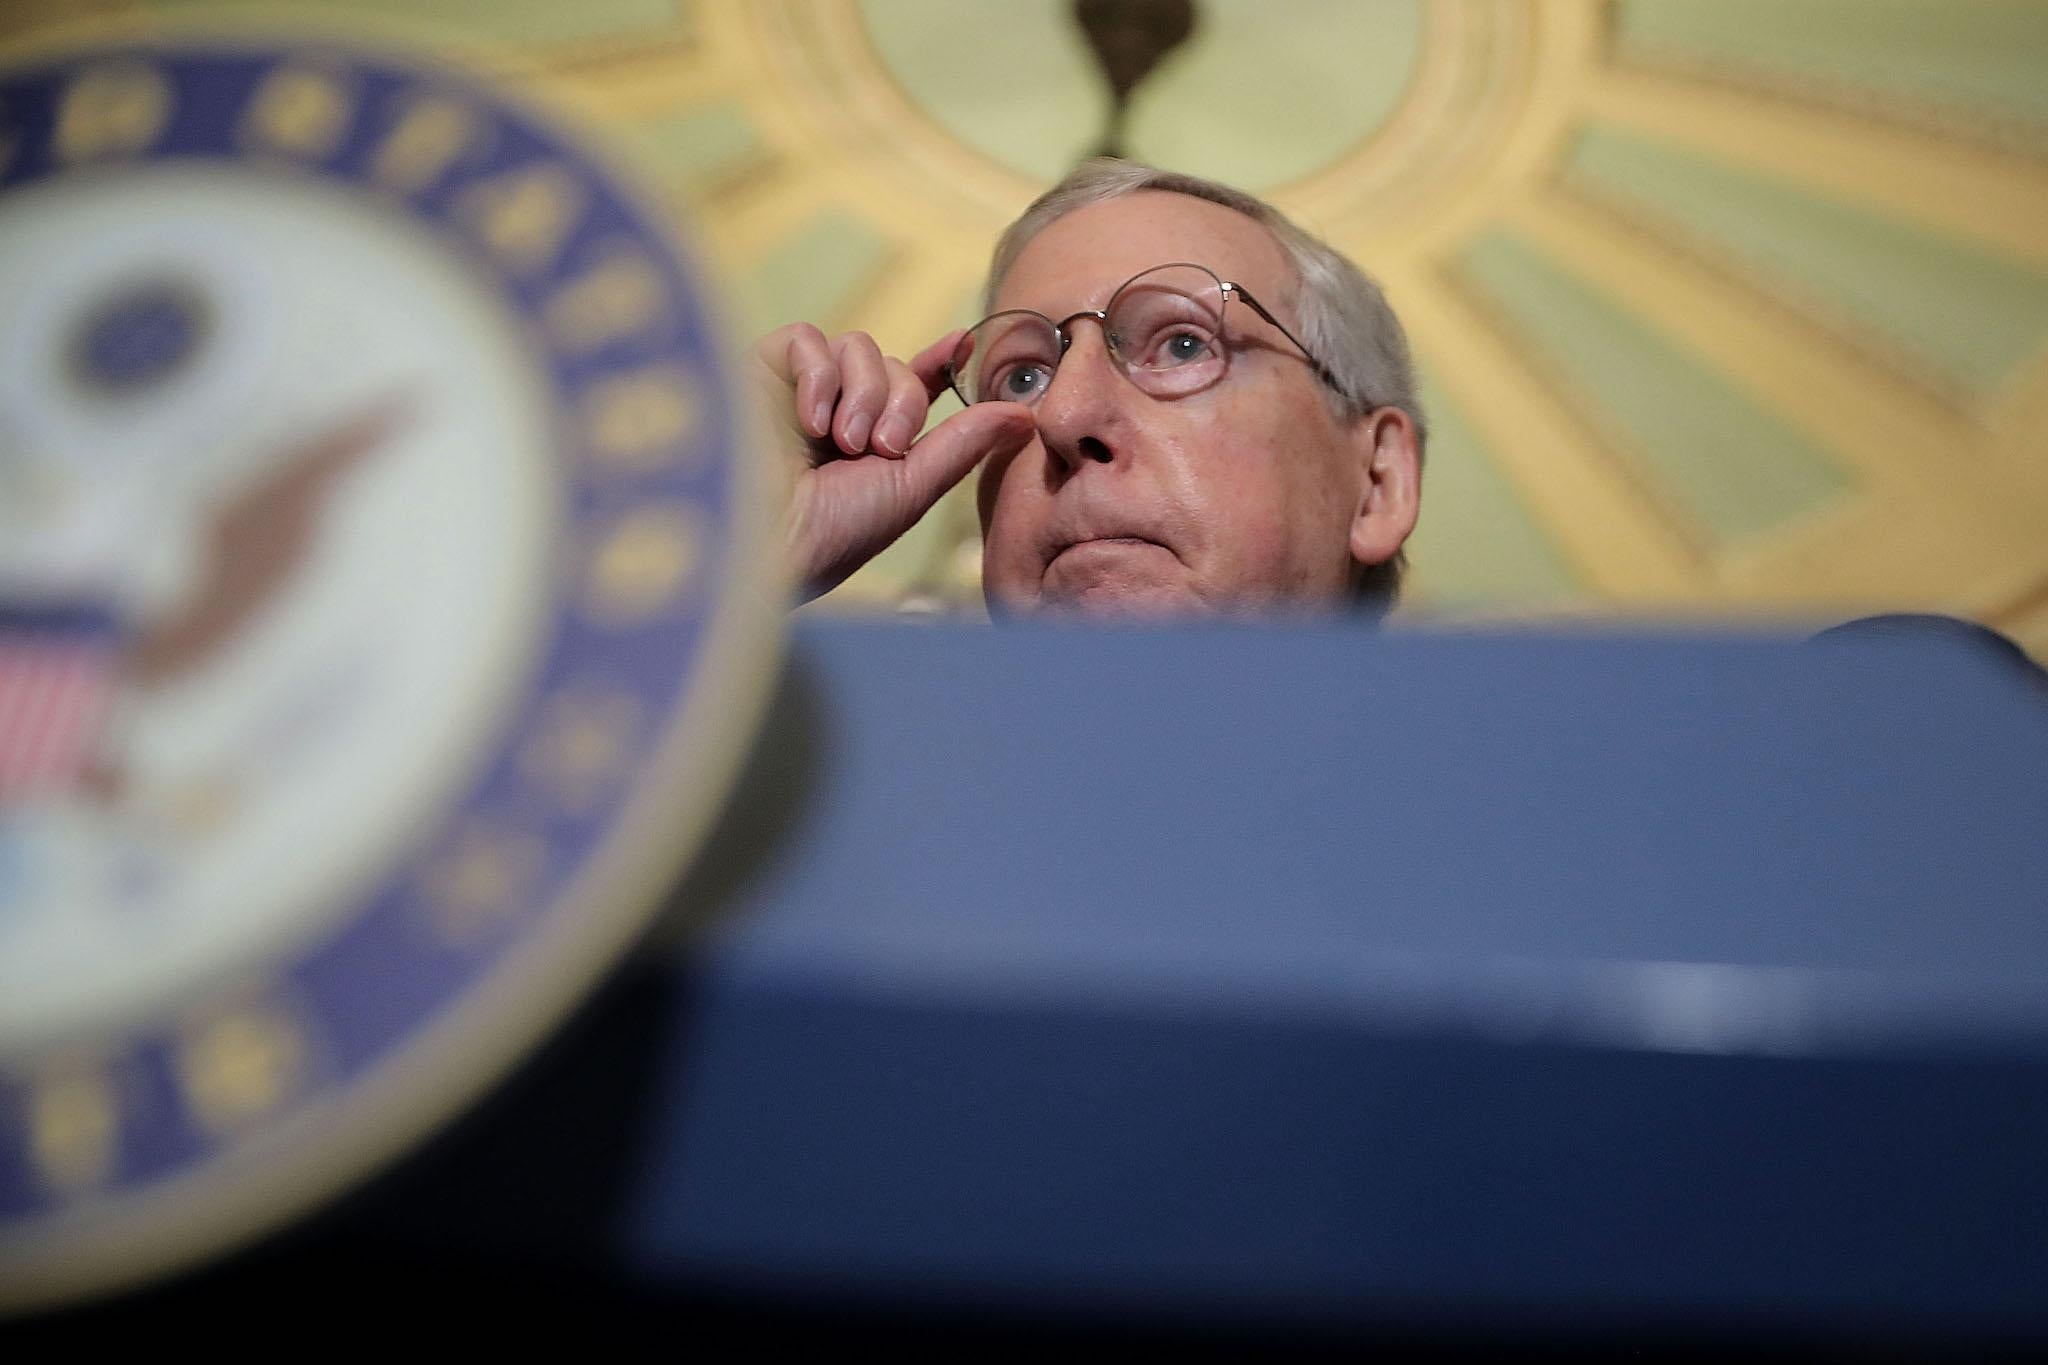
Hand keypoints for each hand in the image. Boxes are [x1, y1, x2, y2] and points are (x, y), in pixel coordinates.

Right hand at [754, 324, 1034, 601]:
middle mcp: (832, 417)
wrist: (764, 543)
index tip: (964, 343)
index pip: (909, 387)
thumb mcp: (912, 485)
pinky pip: (804, 340)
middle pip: (888, 364)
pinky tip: (808, 422)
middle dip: (897, 402)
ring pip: (854, 347)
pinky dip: (817, 375)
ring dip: (861, 394)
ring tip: (842, 444)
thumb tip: (1026, 416)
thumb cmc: (835, 532)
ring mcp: (792, 396)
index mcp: (868, 447)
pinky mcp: (754, 377)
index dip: (939, 363)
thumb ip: (964, 443)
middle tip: (880, 449)